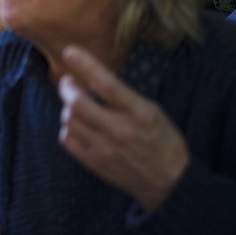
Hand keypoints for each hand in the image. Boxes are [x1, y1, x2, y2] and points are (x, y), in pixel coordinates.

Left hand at [57, 45, 190, 211]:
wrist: (169, 183)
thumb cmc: (162, 141)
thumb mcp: (152, 112)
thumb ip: (124, 97)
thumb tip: (93, 78)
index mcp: (140, 114)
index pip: (108, 84)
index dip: (86, 65)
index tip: (70, 51)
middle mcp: (120, 130)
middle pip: (78, 103)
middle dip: (67, 87)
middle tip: (69, 82)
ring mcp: (104, 148)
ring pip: (69, 119)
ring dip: (68, 107)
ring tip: (76, 104)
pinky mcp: (94, 163)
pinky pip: (67, 138)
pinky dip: (68, 127)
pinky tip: (77, 125)